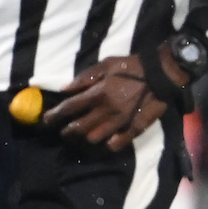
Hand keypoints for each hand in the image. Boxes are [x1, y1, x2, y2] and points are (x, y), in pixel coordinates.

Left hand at [45, 53, 174, 149]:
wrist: (161, 73)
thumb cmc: (132, 66)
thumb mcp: (106, 64)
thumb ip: (85, 77)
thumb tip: (64, 89)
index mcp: (98, 93)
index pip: (70, 109)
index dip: (55, 116)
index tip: (46, 120)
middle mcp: (106, 111)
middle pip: (79, 128)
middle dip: (67, 132)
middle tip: (64, 131)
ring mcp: (120, 122)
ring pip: (94, 138)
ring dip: (84, 138)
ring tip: (81, 136)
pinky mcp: (133, 128)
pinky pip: (115, 144)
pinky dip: (106, 145)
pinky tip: (103, 142)